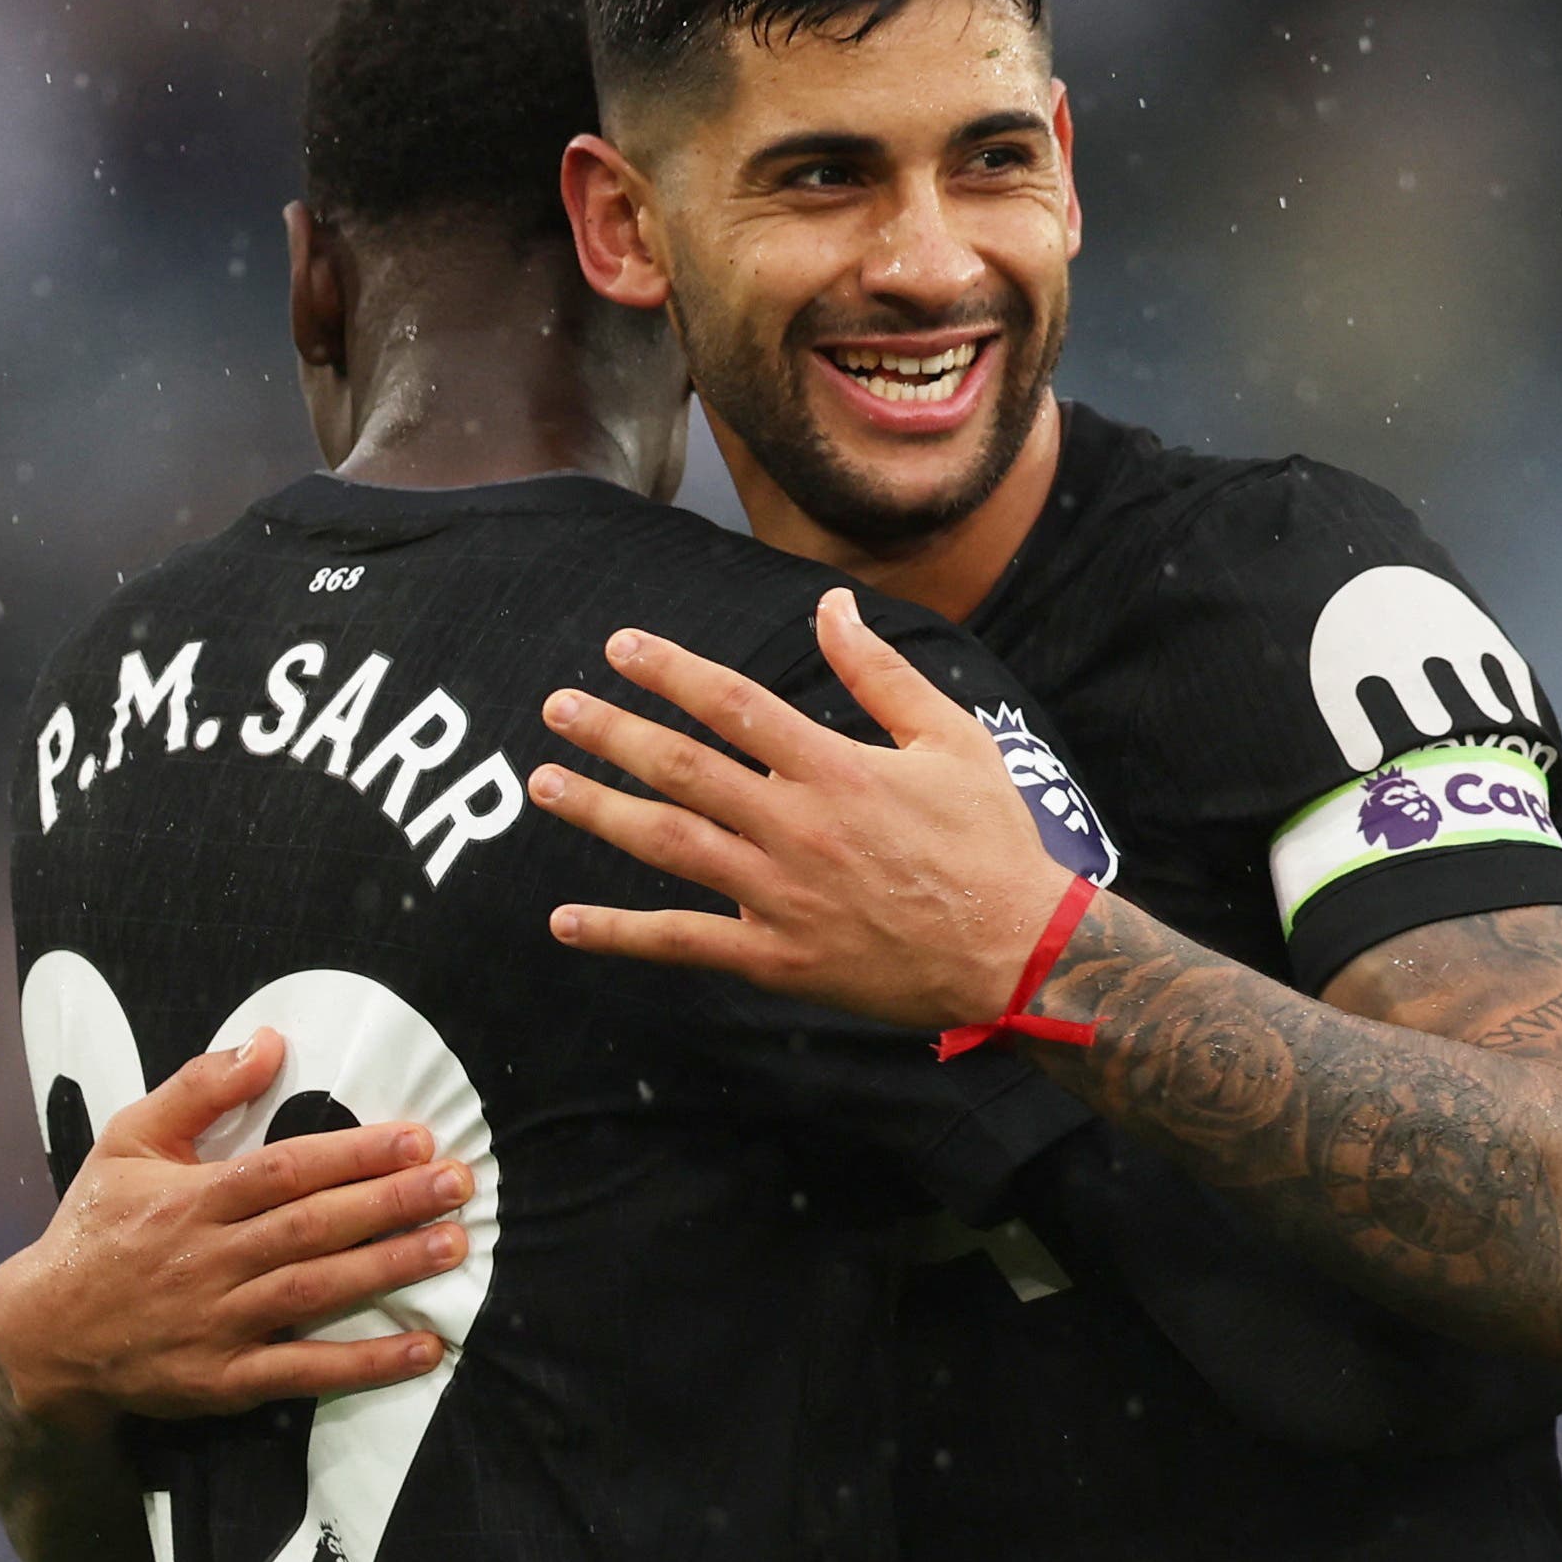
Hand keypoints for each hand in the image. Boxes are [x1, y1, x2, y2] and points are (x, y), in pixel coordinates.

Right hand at [0, 1030, 469, 1435]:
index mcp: (191, 1201)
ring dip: (388, 1270)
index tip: (416, 1138)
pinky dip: (364, 1363)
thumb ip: (198, 1090)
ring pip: (314, 1291)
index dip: (353, 1154)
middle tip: (457, 1184)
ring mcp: (217, 1323)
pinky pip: (301, 1373)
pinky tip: (424, 1348)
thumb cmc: (97, 1227)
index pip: (284, 1170)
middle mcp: (208, 1260)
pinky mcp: (222, 1381)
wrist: (38, 1334)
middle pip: (311, 1227)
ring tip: (453, 1246)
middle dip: (390, 1203)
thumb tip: (268, 1040)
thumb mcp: (129, 1142)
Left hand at [528, 589, 1077, 1028]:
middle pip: (683, 770)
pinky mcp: (777, 958)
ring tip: (544, 784)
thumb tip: (834, 604)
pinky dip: (619, 933)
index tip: (619, 647)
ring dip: (599, 812)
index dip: (669, 671)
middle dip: (612, 734)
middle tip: (557, 708)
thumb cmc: (991, 841)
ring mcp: (781, 896)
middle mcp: (798, 827)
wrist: (1017, 952)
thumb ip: (881, 673)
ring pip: (669, 845)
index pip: (733, 705)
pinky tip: (565, 920)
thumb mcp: (952, 739)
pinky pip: (682, 942)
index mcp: (837, 769)